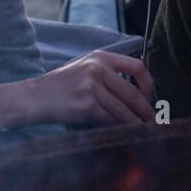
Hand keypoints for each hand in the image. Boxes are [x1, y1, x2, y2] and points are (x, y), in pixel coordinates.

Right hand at [0, 51, 154, 127]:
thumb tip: (138, 92)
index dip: (148, 84)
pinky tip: (125, 133)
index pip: (137, 66)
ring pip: (123, 110)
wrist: (35, 97)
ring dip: (136, 123)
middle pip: (132, 92)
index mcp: (100, 57)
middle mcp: (97, 69)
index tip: (150, 98)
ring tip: (144, 130)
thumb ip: (108, 73)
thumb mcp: (84, 67)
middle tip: (154, 121)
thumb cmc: (62, 85)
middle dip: (146, 110)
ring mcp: (91, 87)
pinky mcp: (86, 105)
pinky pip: (110, 120)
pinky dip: (120, 128)